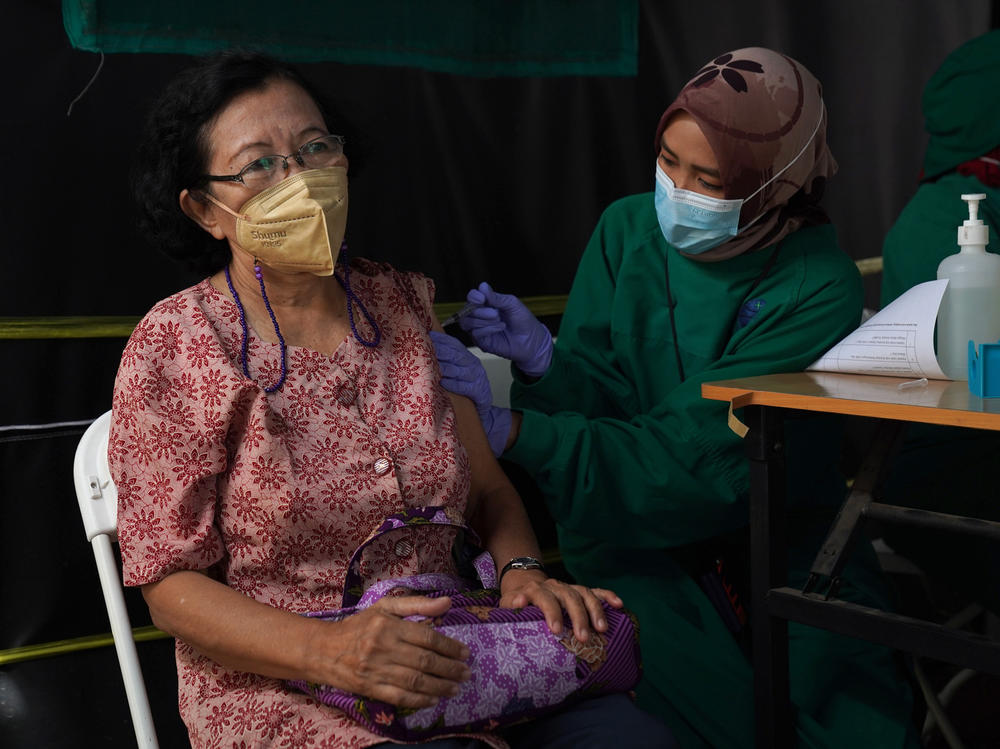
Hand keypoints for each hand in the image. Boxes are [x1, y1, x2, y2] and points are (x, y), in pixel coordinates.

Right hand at [308, 595, 469, 708]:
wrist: (323, 649)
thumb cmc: (359, 626)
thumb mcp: (385, 607)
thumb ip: (417, 604)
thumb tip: (448, 602)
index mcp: (389, 625)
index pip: (428, 638)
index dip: (450, 647)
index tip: (465, 653)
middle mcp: (383, 647)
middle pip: (425, 661)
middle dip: (450, 669)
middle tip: (466, 673)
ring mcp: (376, 670)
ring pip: (415, 681)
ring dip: (440, 687)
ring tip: (455, 688)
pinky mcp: (370, 688)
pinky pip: (400, 697)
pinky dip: (419, 701)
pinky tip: (433, 699)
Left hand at [430, 330, 511, 455]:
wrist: (483, 404)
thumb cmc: (466, 385)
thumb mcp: (457, 369)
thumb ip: (444, 359)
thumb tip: (423, 349)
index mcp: (466, 356)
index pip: (453, 343)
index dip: (440, 339)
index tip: (425, 335)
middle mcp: (472, 364)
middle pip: (455, 354)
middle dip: (440, 350)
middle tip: (424, 349)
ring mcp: (477, 377)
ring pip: (459, 370)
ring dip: (444, 367)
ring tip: (431, 365)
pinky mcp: (479, 392)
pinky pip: (465, 387)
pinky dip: (454, 385)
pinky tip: (443, 383)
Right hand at [458, 282, 552, 377]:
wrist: (532, 340)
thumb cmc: (523, 320)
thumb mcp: (512, 304)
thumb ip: (496, 297)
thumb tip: (482, 286)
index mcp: (487, 304)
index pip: (472, 297)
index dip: (474, 296)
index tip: (482, 299)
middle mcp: (480, 316)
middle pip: (467, 310)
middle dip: (480, 311)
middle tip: (496, 314)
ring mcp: (479, 329)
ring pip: (467, 322)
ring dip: (483, 321)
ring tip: (499, 320)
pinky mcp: (481, 342)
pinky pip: (475, 334)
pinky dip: (487, 329)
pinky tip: (500, 328)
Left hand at [498, 571, 623, 642]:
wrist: (524, 583)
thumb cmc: (516, 601)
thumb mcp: (508, 603)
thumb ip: (512, 605)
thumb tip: (519, 602)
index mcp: (536, 589)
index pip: (546, 598)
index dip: (552, 613)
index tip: (556, 630)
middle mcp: (554, 586)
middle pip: (569, 597)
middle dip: (578, 617)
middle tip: (583, 638)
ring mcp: (569, 587)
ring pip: (585, 594)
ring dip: (595, 610)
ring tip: (602, 629)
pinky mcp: (579, 590)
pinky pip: (596, 591)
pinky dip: (608, 596)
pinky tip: (619, 604)